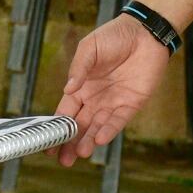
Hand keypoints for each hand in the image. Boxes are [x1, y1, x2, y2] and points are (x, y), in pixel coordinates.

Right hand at [56, 16, 167, 164]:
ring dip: (88, 140)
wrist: (145, 33)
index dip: (56, 127)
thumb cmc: (114, 36)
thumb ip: (78, 68)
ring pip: (97, 127)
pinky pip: (118, 121)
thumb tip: (67, 89)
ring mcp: (113, 102)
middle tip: (62, 159)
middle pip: (80, 125)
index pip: (65, 111)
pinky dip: (109, 130)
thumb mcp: (90, 47)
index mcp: (81, 86)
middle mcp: (95, 98)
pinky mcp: (131, 103)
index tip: (47, 143)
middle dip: (70, 142)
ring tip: (80, 154)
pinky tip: (99, 139)